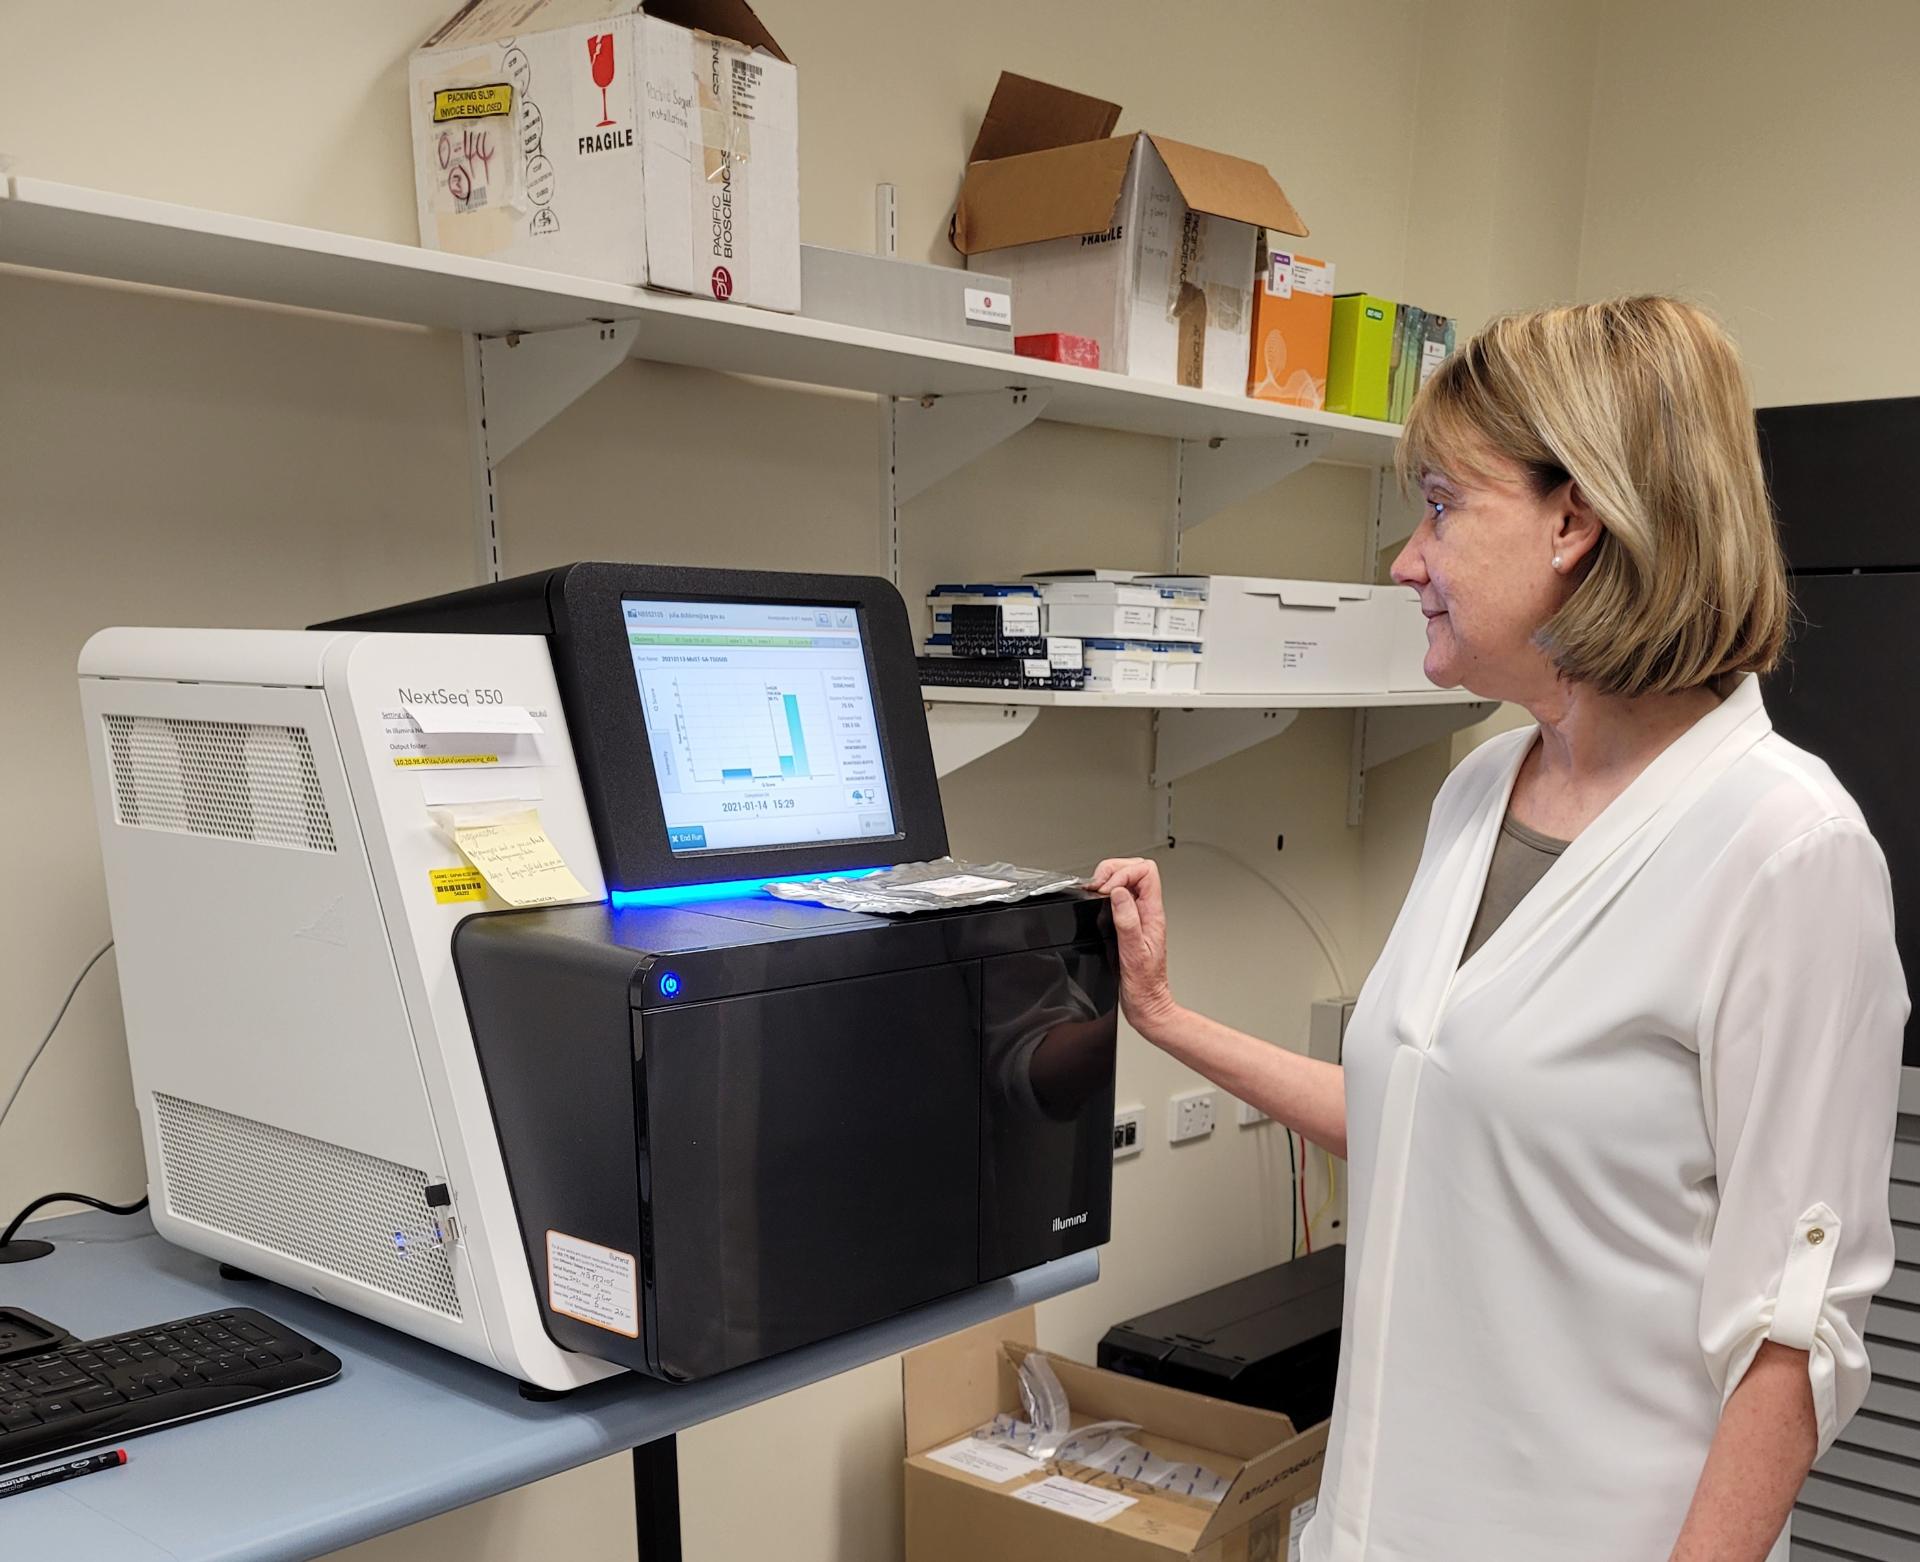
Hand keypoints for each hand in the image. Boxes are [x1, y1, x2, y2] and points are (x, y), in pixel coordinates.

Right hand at [1087, 857, 1178, 1040]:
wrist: (1147, 1003)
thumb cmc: (1144, 985)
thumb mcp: (1134, 953)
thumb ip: (1127, 921)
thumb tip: (1119, 893)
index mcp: (1153, 914)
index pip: (1146, 872)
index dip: (1123, 873)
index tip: (1107, 891)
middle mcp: (1147, 911)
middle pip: (1136, 869)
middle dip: (1113, 870)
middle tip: (1098, 887)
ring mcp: (1139, 916)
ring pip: (1126, 880)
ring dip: (1108, 879)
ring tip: (1096, 893)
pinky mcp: (1128, 923)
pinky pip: (1119, 897)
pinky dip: (1105, 894)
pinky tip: (1097, 904)